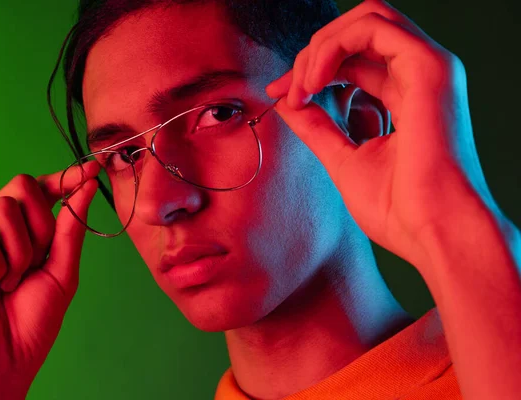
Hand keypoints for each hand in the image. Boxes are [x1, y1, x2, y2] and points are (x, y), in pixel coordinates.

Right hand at [0, 161, 99, 397]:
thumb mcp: (62, 270)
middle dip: (42, 225)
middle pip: (22, 186)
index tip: (92, 169)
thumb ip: (71, 227)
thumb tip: (86, 184)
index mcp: (20, 232)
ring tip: (10, 283)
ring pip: (4, 207)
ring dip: (21, 253)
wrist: (3, 362)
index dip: (65, 178)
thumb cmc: (31, 322)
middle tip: (36, 262)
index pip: (40, 191)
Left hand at [266, 0, 493, 268]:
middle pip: (358, 34)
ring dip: (321, 46)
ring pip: (367, 19)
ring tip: (300, 86)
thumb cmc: (400, 210)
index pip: (354, 62)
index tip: (281, 94)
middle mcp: (418, 77)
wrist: (435, 234)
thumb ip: (317, 127)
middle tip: (286, 87)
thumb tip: (286, 102)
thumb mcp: (344, 160)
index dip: (311, 71)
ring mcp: (428, 68)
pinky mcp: (429, 68)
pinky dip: (332, 46)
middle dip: (313, 53)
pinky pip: (373, 28)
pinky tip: (312, 82)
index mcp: (405, 98)